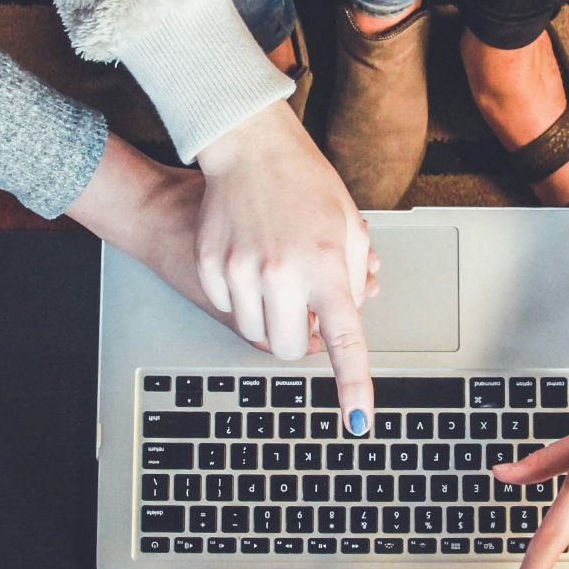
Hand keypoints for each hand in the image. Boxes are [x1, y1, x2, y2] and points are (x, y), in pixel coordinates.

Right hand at [194, 102, 376, 431]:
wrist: (249, 147)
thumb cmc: (305, 182)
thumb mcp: (349, 226)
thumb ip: (355, 278)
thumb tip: (351, 316)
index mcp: (326, 266)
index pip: (345, 340)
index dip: (353, 385)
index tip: (358, 420)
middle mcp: (282, 273)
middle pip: (288, 348)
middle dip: (299, 339)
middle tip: (305, 309)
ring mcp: (241, 271)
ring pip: (255, 333)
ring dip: (270, 318)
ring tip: (278, 276)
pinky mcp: (211, 266)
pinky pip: (228, 308)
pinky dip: (242, 298)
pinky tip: (250, 261)